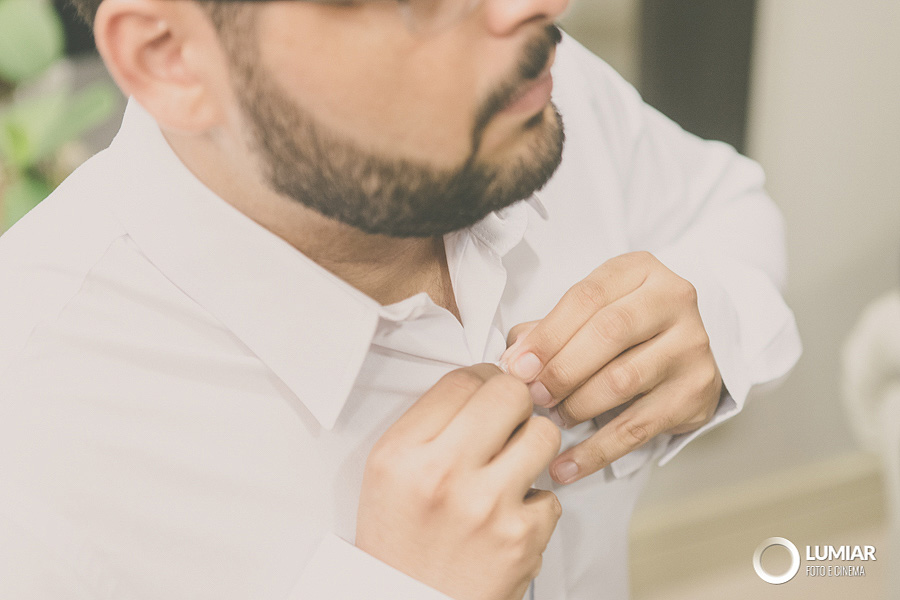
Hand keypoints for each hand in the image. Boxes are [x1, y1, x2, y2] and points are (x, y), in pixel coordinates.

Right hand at [356, 364, 562, 599]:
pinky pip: (553, 494)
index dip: (484, 377)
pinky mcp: (521, 538)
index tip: (488, 389)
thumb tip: (481, 387)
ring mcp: (486, 506)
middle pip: (509, 393)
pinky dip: (536, 504)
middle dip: (515, 402)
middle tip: (510, 420)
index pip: (461, 380)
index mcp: (402, 453)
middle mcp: (442, 475)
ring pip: (544, 433)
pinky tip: (511, 515)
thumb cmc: (400, 544)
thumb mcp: (388, 474)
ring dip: (533, 446)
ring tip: (514, 465)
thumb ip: (429, 425)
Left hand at [500, 251, 721, 484]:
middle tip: (532, 396)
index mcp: (640, 271)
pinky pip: (637, 428)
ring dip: (576, 406)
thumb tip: (513, 360)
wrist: (682, 350)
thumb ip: (548, 329)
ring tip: (552, 419)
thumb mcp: (588, 312)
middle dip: (561, 370)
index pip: (588, 297)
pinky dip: (596, 452)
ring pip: (622, 381)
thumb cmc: (622, 328)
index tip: (516, 366)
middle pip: (609, 334)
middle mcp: (674, 301)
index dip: (547, 334)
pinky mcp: (696, 393)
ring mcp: (691, 346)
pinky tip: (566, 466)